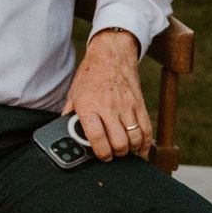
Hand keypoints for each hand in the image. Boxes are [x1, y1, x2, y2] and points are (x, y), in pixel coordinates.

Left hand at [63, 30, 151, 160]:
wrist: (111, 55)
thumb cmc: (90, 76)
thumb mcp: (73, 93)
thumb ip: (70, 114)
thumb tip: (64, 131)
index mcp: (89, 106)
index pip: (97, 137)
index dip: (101, 153)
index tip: (102, 157)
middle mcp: (109, 108)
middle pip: (119, 142)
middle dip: (116, 154)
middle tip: (113, 155)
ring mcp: (127, 107)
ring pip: (135, 139)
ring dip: (131, 150)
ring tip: (124, 151)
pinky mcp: (140, 105)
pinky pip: (147, 130)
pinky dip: (145, 144)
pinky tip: (141, 149)